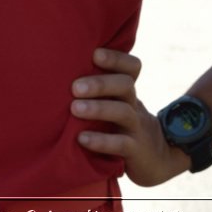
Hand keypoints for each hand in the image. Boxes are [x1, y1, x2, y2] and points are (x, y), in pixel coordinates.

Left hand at [72, 48, 191, 186]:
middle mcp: (133, 104)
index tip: (94, 54)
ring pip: (123, 112)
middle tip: (75, 87)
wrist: (154, 158)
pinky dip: (101, 141)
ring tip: (75, 109)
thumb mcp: (116, 103)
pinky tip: (82, 139)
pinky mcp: (135, 150)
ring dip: (98, 108)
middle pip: (125, 85)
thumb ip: (97, 90)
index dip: (116, 58)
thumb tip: (57, 71)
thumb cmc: (120, 126)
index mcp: (127, 91)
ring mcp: (136, 127)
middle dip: (100, 83)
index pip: (131, 67)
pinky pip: (121, 144)